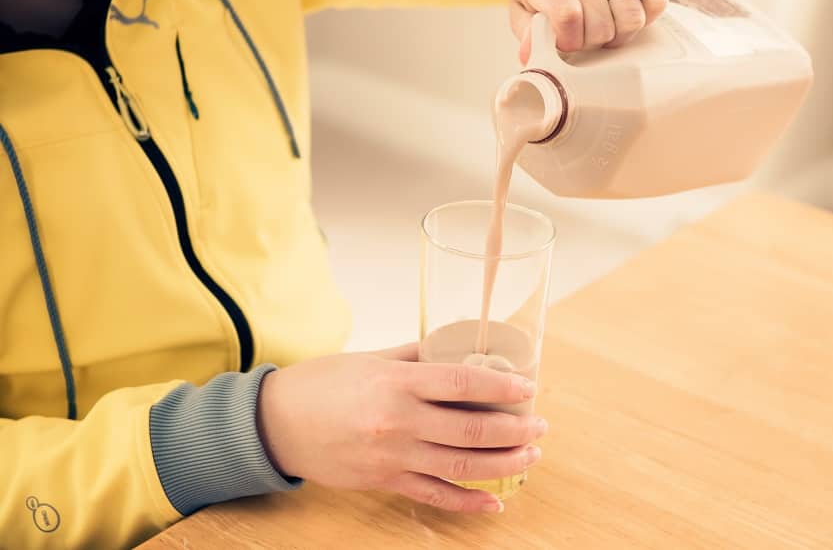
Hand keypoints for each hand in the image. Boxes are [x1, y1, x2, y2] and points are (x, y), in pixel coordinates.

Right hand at [256, 343, 546, 512]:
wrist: (275, 423)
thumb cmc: (323, 384)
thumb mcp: (372, 358)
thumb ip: (417, 356)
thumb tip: (458, 349)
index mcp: (397, 383)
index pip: (463, 384)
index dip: (502, 387)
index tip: (528, 389)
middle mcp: (399, 421)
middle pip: (471, 430)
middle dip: (515, 429)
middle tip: (539, 425)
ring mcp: (392, 457)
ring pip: (461, 466)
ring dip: (503, 463)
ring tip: (530, 455)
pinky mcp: (384, 482)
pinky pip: (434, 496)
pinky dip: (468, 502)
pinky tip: (494, 501)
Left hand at [509, 0, 667, 63]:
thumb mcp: (522, 6)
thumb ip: (526, 32)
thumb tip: (530, 54)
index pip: (568, 15)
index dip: (571, 41)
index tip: (566, 43)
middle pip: (602, 25)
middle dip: (593, 41)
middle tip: (584, 33)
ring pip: (631, 17)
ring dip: (620, 34)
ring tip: (605, 26)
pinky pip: (656, 3)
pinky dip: (645, 17)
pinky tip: (623, 13)